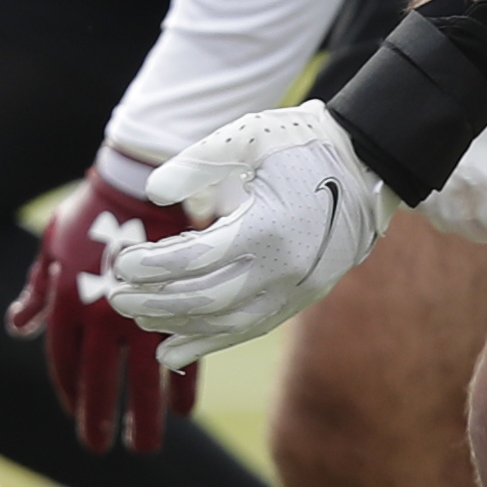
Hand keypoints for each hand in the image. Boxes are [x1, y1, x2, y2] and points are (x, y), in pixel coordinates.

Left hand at [3, 158, 204, 449]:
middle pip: (97, 380)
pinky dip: (182, 383)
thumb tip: (18, 328)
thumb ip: (38, 291)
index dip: (69, 391)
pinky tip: (183, 409)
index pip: (64, 361)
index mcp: (68, 302)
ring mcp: (142, 311)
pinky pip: (182, 352)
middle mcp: (102, 314)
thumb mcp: (54, 247)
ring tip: (145, 447)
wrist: (140, 180)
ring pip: (141, 378)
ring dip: (142, 417)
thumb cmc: (91, 210)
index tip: (74, 414)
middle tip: (99, 449)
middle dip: (98, 419)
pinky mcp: (178, 303)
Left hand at [108, 106, 395, 358]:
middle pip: (204, 300)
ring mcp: (295, 290)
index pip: (195, 260)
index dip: (152, 266)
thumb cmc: (304, 143)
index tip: (122, 262)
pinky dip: (208, 343)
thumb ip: (198, 161)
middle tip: (116, 296)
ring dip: (176, 325)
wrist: (370, 166)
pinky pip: (248, 330)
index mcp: (268, 227)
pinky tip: (173, 351)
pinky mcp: (300, 299)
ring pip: (225, 324)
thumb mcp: (250, 136)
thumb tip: (153, 192)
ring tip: (139, 319)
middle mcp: (283, 269)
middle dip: (154, 302)